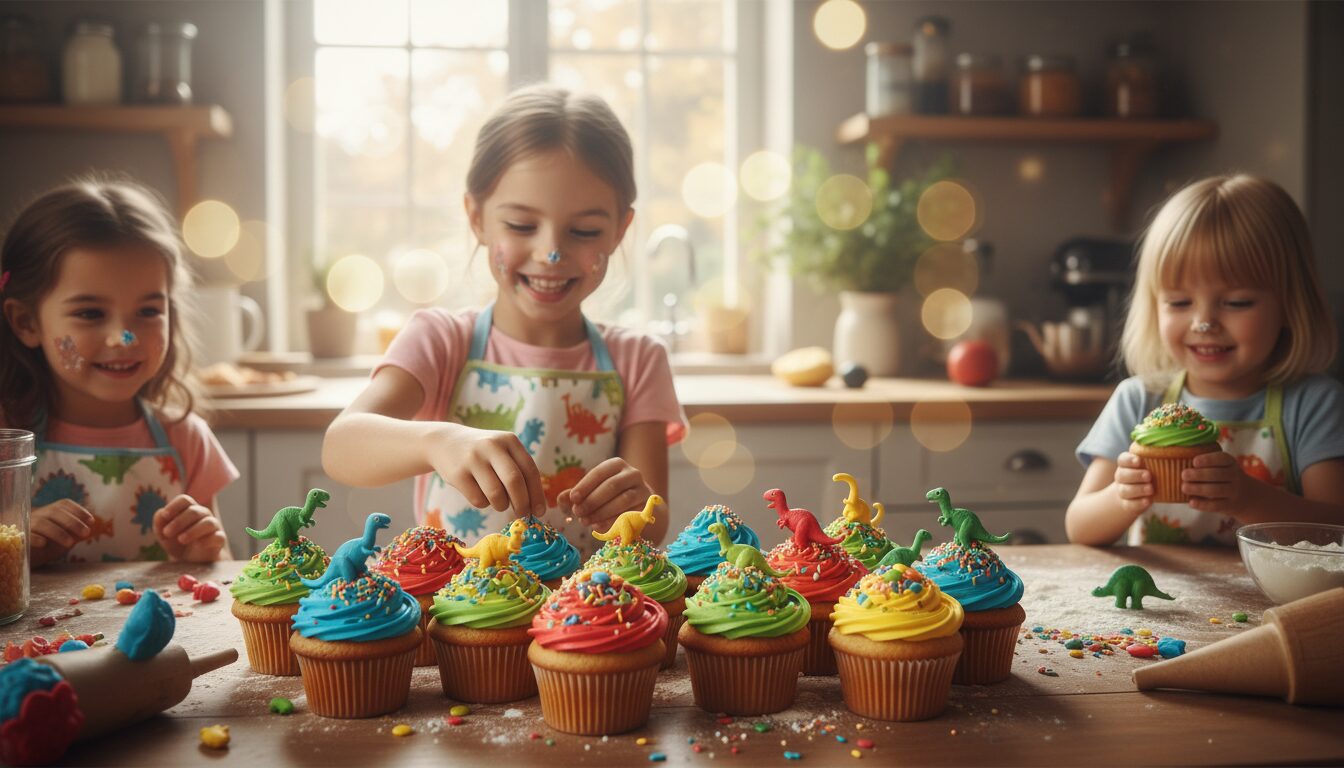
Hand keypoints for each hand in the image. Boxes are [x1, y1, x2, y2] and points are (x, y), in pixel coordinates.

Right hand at [31, 500, 94, 560]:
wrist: (25, 553)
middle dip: (73, 522)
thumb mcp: (66, 537)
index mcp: (51, 511)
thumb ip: (76, 532)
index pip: (64, 504)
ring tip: (70, 543)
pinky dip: (35, 538)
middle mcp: (39, 514)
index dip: (79, 511)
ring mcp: (28, 524)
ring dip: (58, 532)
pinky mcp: (19, 536)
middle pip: (55, 512)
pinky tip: (44, 543)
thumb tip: (90, 527)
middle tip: (85, 533)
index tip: (91, 521)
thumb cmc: (49, 543)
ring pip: (42, 523)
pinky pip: (26, 534)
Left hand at [153, 495, 226, 561]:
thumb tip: (161, 513)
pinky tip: (198, 545)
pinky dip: (208, 540)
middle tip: (167, 533)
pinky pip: (218, 536)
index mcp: (188, 510)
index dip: (174, 506)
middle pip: (194, 511)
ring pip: (208, 522)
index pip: (184, 500)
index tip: (165, 515)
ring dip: (193, 530)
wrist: (191, 561)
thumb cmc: (177, 543)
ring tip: (181, 540)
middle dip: (179, 521)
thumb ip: (159, 524)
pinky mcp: (219, 539)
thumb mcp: (164, 535)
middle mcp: (203, 515)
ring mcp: (213, 527)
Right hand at [427, 424, 545, 515]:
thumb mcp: (502, 451)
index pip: (530, 470)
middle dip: (522, 503)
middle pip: (514, 482)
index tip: (540, 512)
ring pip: (496, 494)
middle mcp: (492, 446)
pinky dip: (483, 504)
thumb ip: (520, 471)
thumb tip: (536, 505)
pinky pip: (478, 500)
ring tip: (498, 502)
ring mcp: (473, 459)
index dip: (537, 494)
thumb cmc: (483, 453)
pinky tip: (479, 494)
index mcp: (509, 441)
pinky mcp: (457, 474)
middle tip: (522, 514)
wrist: (444, 442)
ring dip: (501, 506)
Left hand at [561, 458, 652, 529]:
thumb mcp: (591, 492)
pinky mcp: (646, 507)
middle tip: (578, 513)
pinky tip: (598, 527)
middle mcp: (632, 474)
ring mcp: (642, 490)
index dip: (585, 485)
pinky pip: (630, 514)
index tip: (573, 499)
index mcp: (616, 464)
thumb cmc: (608, 496)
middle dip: (592, 500)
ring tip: (585, 521)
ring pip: (622, 500)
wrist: (637, 507)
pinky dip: (612, 521)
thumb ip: (575, 495)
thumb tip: (561, 499)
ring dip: (601, 512)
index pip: (599, 472)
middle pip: (612, 486)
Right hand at [1112, 452, 1154, 517]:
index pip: (1123, 460)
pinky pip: (1129, 504)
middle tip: (1149, 475)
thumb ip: (1156, 456)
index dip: (1129, 460)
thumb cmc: (1147, 475)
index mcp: (1126, 465)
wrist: (1134, 496)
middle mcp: (1122, 477)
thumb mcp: (1150, 464)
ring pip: (1125, 490)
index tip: (1139, 461)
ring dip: (1138, 489)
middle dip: (1135, 475)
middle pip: (1122, 475)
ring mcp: (1123, 491)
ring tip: (1151, 489)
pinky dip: (1138, 503)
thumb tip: (1173, 444)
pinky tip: (1148, 501)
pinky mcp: (1127, 504)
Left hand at [1182, 450, 1252, 515]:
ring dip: (1198, 489)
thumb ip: (1205, 463)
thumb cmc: (1224, 477)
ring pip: (1216, 490)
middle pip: (1217, 475)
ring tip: (1184, 488)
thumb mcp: (1222, 466)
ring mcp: (1234, 492)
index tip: (1194, 461)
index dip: (1208, 460)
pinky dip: (1203, 504)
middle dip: (1199, 475)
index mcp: (1230, 463)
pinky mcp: (1230, 505)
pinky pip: (1216, 505)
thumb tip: (1176, 458)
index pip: (1222, 459)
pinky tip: (1191, 502)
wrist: (1247, 497)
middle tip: (1183, 475)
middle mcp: (1234, 476)